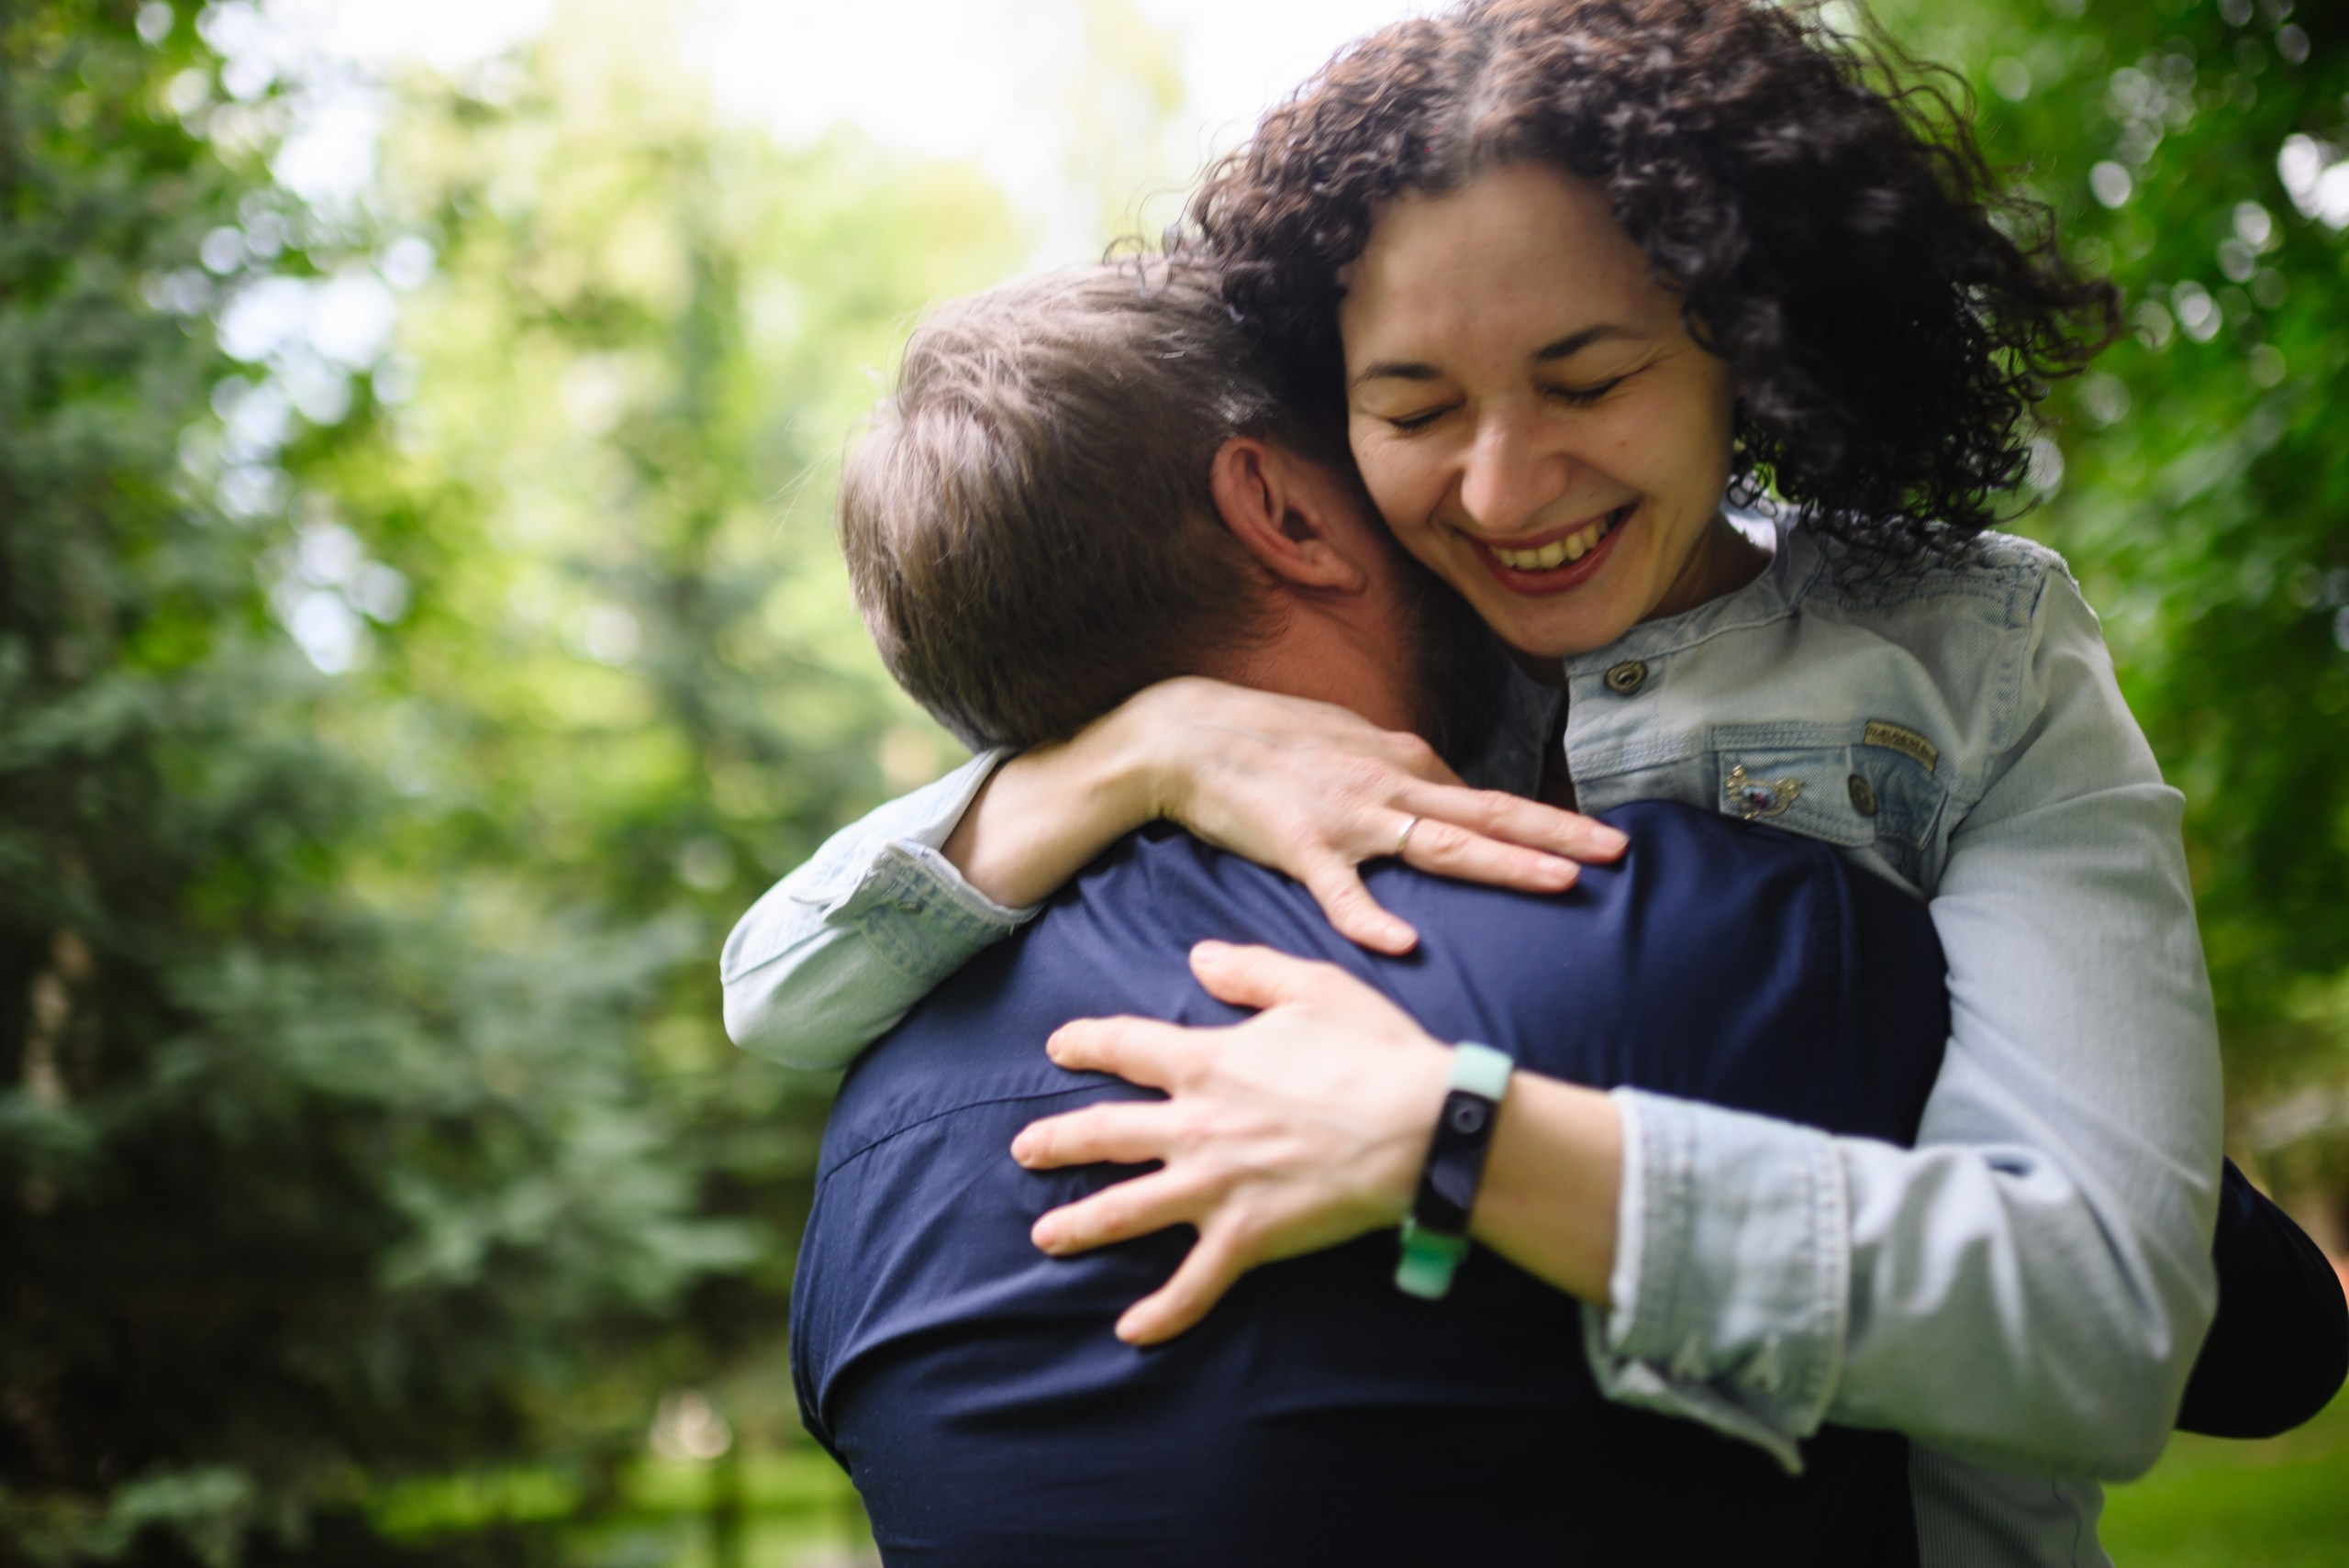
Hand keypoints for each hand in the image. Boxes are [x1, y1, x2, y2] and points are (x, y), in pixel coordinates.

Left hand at [1012, 940, 1452, 1344]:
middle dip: (1058, 1142)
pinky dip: (1161, 1313)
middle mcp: (1194, 1127)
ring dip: (1079, 1224)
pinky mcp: (1245, 1239)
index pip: (1126, 1046)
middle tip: (1025, 1150)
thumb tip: (1198, 959)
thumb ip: (1248, 971)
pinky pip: (1193, 1284)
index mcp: (1207, 1062)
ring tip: (1044, 1235)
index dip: (1087, 1043)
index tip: (1060, 1046)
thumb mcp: (1311, 987)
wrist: (1417, 1127)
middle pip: (1104, 1134)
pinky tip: (1131, 1331)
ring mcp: (1213, 1188)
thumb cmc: (1372, 1053)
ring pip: (1125, 1211)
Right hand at [1134, 678, 1626, 953]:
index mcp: (1402, 762)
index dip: (1546, 820)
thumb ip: (1398, 769)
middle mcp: (1390, 785)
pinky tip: (1405, 943)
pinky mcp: (1302, 847)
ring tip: (1562, 881)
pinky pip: (1344, 891)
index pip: (1486, 799)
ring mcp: (1350, 817)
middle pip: (1489, 814)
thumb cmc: (1266, 736)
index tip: (1597, 841)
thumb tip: (1444, 791)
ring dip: (1506, 862)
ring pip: (1443, 844)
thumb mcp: (1348, 740)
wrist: (1187, 734)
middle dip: (1559, 834)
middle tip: (1618, 851)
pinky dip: (1372, 918)